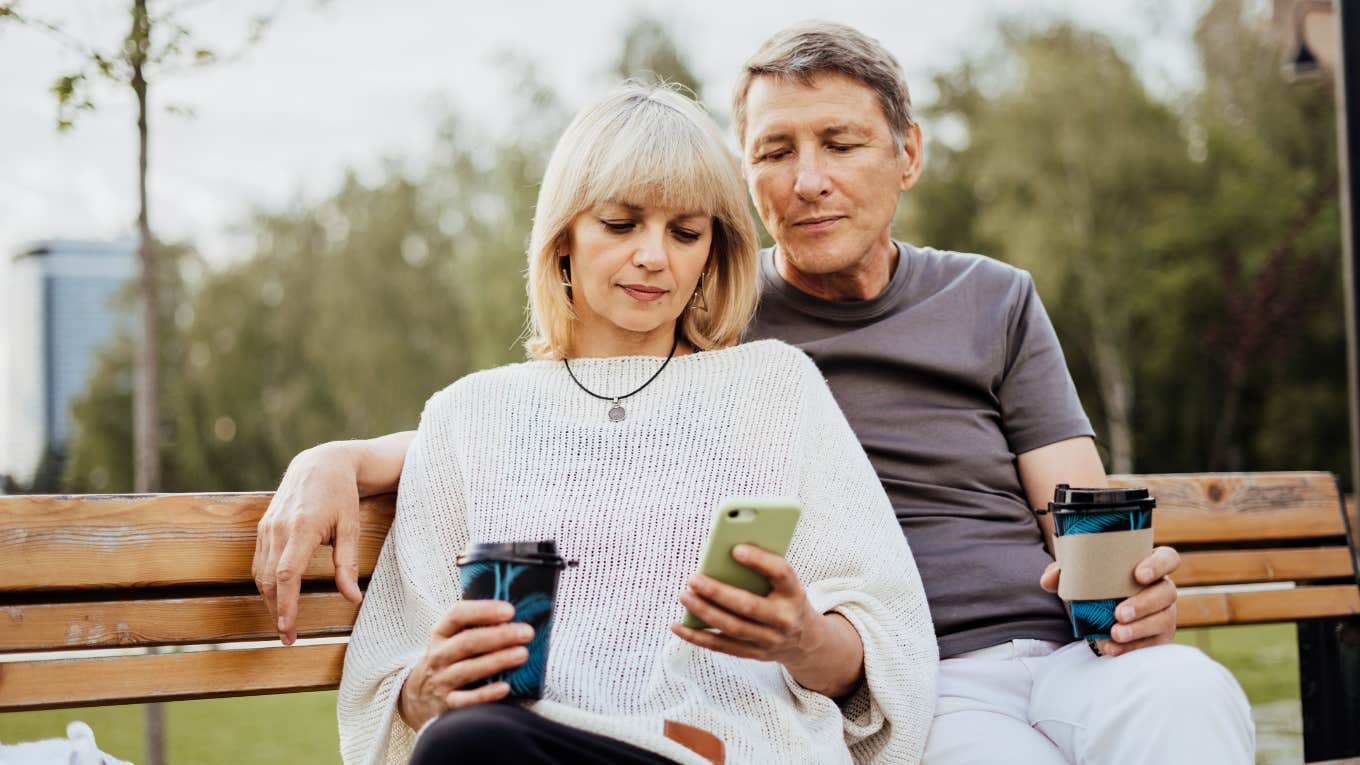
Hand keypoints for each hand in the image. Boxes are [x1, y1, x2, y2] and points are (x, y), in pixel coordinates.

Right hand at [254, 442, 364, 644]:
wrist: (321, 464)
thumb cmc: (341, 496)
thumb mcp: (351, 527)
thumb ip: (348, 564)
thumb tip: (353, 598)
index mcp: (301, 528)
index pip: (287, 575)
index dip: (285, 605)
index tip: (287, 629)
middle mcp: (278, 528)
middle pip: (269, 579)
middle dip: (276, 611)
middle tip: (288, 637)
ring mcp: (266, 527)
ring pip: (260, 573)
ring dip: (269, 600)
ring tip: (284, 622)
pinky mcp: (262, 527)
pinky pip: (259, 561)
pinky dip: (265, 582)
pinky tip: (277, 597)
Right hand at [399, 601, 532, 729]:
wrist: (418, 697)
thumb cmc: (449, 660)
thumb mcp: (452, 639)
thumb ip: (476, 627)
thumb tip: (513, 620)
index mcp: (441, 633)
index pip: (457, 614)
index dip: (483, 610)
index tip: (510, 611)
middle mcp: (438, 655)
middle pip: (467, 642)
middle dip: (499, 636)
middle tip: (527, 633)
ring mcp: (441, 680)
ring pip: (467, 669)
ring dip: (497, 661)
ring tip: (522, 654)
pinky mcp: (446, 705)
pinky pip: (465, 700)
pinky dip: (485, 695)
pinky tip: (505, 688)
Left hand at [670, 544, 843, 672]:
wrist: (806, 641)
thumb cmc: (785, 599)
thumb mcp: (784, 583)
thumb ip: (762, 569)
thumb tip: (721, 557)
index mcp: (795, 593)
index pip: (781, 573)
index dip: (760, 561)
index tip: (735, 548)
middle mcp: (785, 619)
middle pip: (750, 606)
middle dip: (719, 593)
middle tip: (693, 579)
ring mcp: (770, 640)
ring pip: (733, 628)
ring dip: (704, 612)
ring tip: (684, 596)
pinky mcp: (754, 654)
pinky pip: (722, 647)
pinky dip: (697, 637)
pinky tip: (677, 626)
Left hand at [1041, 545, 1180, 656]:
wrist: (1098, 612)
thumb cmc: (1096, 585)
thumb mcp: (1080, 575)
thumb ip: (1064, 572)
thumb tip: (1048, 580)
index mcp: (1148, 565)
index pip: (1167, 558)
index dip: (1158, 565)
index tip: (1138, 575)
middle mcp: (1162, 588)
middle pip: (1166, 592)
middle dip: (1144, 604)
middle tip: (1119, 614)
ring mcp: (1164, 613)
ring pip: (1163, 620)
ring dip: (1139, 629)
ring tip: (1115, 634)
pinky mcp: (1159, 636)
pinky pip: (1152, 643)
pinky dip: (1131, 648)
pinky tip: (1111, 648)